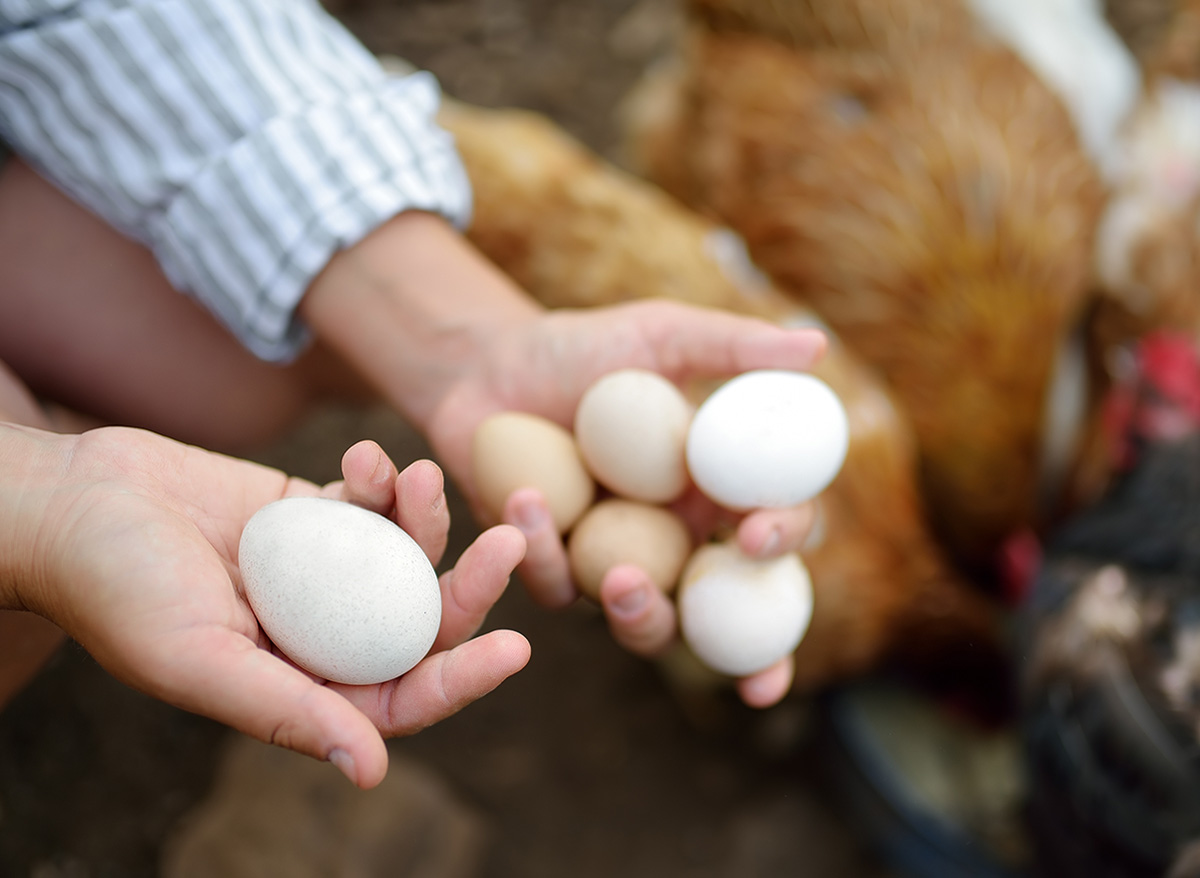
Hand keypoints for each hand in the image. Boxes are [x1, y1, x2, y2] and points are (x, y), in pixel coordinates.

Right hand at [0, 425, 527, 788]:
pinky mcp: (315, 515)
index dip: (462, 680)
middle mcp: (323, 636)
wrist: (76, 501)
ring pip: (405, 557)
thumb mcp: (196, 659)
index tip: (515, 648)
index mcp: (301, 688)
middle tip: (509, 540)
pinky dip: (380, 479)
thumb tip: (370, 773)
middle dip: (470, 587)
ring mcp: (324, 574)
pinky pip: (370, 502)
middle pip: (420, 623)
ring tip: (422, 476)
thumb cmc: (117, 588)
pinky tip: (366, 456)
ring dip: (426, 518)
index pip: (401, 700)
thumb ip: (284, 712)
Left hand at [424, 300, 825, 706]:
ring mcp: (620, 563)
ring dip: (644, 619)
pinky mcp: (558, 572)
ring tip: (621, 581)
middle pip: (728, 612)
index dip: (784, 540)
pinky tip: (523, 499)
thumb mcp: (659, 336)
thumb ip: (733, 346)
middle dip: (730, 638)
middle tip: (711, 588)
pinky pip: (560, 587)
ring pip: (650, 625)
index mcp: (721, 490)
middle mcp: (682, 540)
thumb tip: (816, 345)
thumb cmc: (585, 349)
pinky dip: (543, 551)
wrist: (490, 366)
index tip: (758, 534)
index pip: (777, 527)